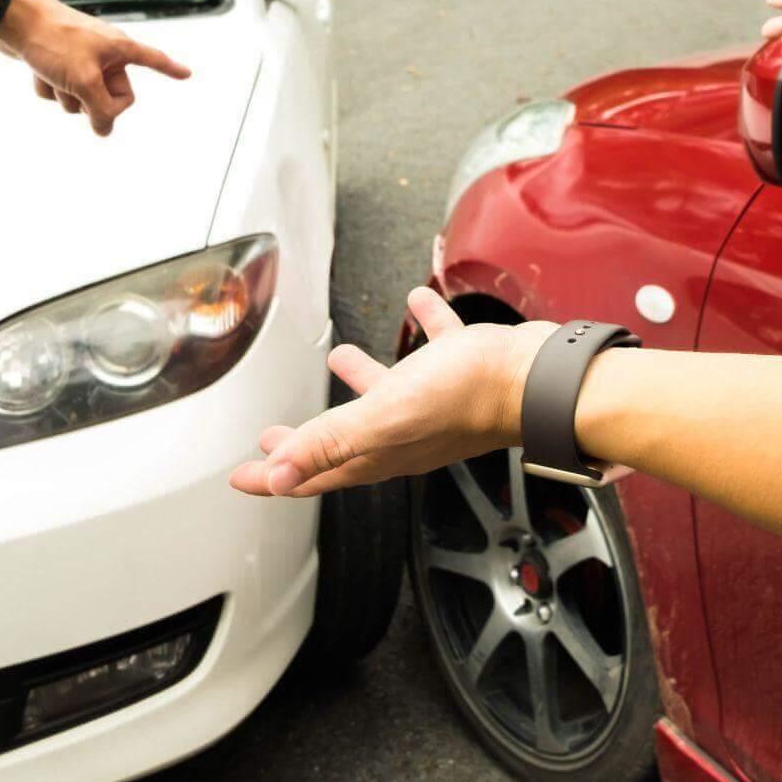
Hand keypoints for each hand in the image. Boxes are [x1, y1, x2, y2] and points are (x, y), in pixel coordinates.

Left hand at [0, 0, 190, 136]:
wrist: (11, 19)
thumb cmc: (53, 40)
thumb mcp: (84, 81)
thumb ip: (100, 110)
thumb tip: (104, 130)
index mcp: (118, 48)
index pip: (152, 60)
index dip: (169, 69)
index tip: (187, 74)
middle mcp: (102, 52)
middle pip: (112, 94)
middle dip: (93, 101)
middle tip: (79, 92)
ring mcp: (78, 57)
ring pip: (81, 96)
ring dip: (65, 95)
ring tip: (53, 75)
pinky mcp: (55, 61)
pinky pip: (58, 89)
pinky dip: (47, 86)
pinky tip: (36, 72)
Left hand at [230, 288, 556, 498]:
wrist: (537, 377)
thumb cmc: (468, 396)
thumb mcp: (384, 416)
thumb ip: (329, 442)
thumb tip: (277, 474)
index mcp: (379, 449)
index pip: (314, 472)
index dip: (275, 476)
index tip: (244, 479)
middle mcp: (403, 431)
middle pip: (341, 440)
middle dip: (305, 440)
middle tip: (274, 437)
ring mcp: (433, 403)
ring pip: (385, 395)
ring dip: (358, 379)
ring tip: (339, 356)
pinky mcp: (460, 371)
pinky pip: (433, 347)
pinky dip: (423, 327)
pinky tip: (417, 302)